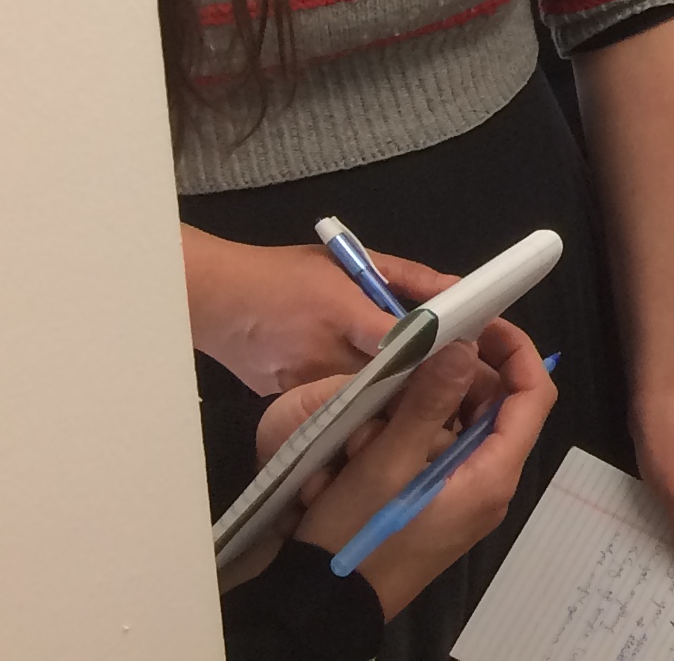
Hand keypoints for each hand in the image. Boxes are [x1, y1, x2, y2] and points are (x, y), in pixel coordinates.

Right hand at [185, 227, 456, 394]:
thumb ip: (407, 278)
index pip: (399, 342)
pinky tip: (365, 402)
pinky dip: (350, 405)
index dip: (432, 349)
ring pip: (359, 403)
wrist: (214, 299)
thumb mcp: (349, 262)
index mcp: (340, 314)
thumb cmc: (284, 273)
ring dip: (385, 397)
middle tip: (448, 380)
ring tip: (412, 391)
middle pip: (385, 380)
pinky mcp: (286, 406)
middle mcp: (321, 356)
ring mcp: (301, 387)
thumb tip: (457, 289)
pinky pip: (330, 411)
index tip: (459, 353)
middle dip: (416, 380)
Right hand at [252, 318, 555, 620]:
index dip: (515, 350)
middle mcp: (488, 484)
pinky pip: (435, 454)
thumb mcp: (385, 464)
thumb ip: (427, 402)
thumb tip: (465, 346)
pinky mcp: (435, 506)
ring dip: (423, 407)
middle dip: (455, 378)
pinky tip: (367, 437)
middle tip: (411, 360)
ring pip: (459, 428)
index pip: (533, 395)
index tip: (479, 320)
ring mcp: (462, 497)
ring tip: (378, 405)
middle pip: (495, 407)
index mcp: (493, 473)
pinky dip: (409, 436)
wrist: (319, 606)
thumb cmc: (356, 537)